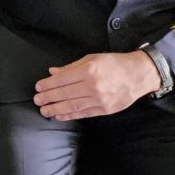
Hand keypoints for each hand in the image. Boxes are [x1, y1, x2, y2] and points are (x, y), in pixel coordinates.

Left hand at [33, 52, 161, 119]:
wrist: (137, 75)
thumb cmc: (113, 64)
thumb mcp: (91, 59)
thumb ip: (71, 67)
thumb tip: (53, 72)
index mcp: (89, 71)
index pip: (63, 80)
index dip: (48, 84)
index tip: (38, 87)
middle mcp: (93, 87)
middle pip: (65, 94)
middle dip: (49, 98)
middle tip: (37, 100)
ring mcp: (99, 100)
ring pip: (73, 106)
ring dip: (56, 109)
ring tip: (44, 110)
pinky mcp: (104, 110)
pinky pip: (83, 114)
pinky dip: (70, 115)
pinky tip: (60, 116)